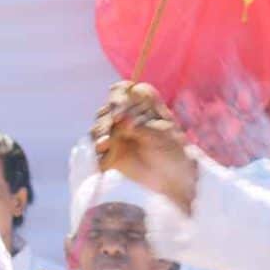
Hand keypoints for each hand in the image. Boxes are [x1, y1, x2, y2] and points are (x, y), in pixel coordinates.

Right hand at [90, 82, 198, 212]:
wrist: (171, 179)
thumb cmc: (173, 152)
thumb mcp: (163, 136)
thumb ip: (142, 126)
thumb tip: (123, 120)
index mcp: (143, 104)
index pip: (125, 89)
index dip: (119, 96)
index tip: (119, 112)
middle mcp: (126, 115)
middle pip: (108, 107)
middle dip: (107, 118)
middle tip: (113, 129)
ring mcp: (116, 132)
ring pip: (99, 125)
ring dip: (100, 132)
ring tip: (106, 144)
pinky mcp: (109, 150)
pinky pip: (96, 146)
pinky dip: (99, 150)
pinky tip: (105, 156)